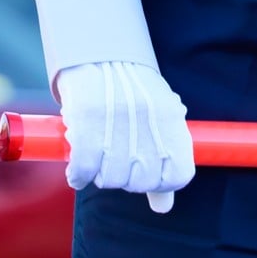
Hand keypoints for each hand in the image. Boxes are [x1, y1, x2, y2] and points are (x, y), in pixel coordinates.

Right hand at [53, 60, 194, 208]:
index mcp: (171, 118)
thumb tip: (163, 207)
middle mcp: (148, 121)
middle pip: (140, 182)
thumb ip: (163, 162)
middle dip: (126, 179)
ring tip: (96, 159)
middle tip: (115, 162)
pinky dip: (79, 176)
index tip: (146, 175)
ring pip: (111, 179)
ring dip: (100, 176)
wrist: (98, 50)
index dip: (161, 184)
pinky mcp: (86, 120)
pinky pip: (84, 169)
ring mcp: (117, 122)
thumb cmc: (131, 89)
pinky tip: (78, 172)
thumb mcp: (158, 117)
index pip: (178, 176)